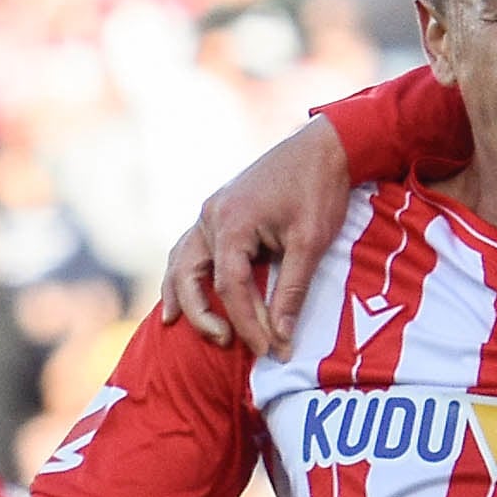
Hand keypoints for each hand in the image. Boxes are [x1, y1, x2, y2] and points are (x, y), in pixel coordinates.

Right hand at [160, 118, 353, 357]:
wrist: (322, 147)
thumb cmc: (318, 191)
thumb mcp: (310, 243)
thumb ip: (291, 292)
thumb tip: (281, 338)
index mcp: (232, 223)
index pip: (230, 287)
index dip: (248, 323)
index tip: (269, 349)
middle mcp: (211, 217)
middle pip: (190, 276)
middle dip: (204, 315)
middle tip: (227, 343)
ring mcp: (210, 213)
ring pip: (181, 261)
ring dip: (181, 295)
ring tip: (175, 325)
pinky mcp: (218, 213)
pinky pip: (190, 248)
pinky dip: (184, 274)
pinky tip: (181, 295)